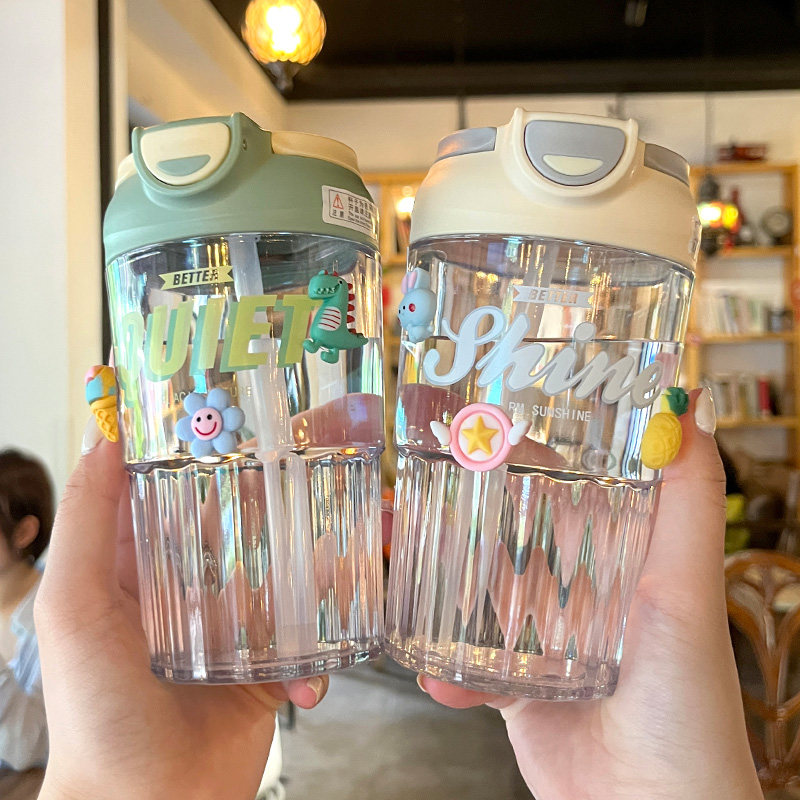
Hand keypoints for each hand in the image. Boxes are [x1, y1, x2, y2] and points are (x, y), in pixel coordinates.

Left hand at [35, 433, 326, 799]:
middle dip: (281, 499)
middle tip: (326, 464)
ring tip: (365, 533)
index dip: (208, 455)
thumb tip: (104, 439)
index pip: (176, 493)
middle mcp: (191, 590)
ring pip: (286, 574)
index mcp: (140, 569)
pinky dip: (325, 634)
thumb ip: (88, 524)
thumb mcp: (74, 609)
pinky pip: (308, 634)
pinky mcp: (270, 666)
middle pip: (243, 526)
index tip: (250, 419)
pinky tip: (332, 637)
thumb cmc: (98, 714)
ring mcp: (235, 627)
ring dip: (320, 559)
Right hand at [417, 389, 762, 799]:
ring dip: (438, 583)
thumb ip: (688, 500)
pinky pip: (466, 667)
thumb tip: (693, 405)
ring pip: (478, 594)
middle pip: (509, 534)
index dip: (521, 453)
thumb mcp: (685, 586)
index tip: (474, 424)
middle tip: (412, 491)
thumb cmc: (683, 702)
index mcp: (617, 559)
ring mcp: (543, 641)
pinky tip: (428, 670)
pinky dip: (445, 667)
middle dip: (464, 512)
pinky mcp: (516, 691)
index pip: (563, 487)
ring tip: (395, 564)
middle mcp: (578, 593)